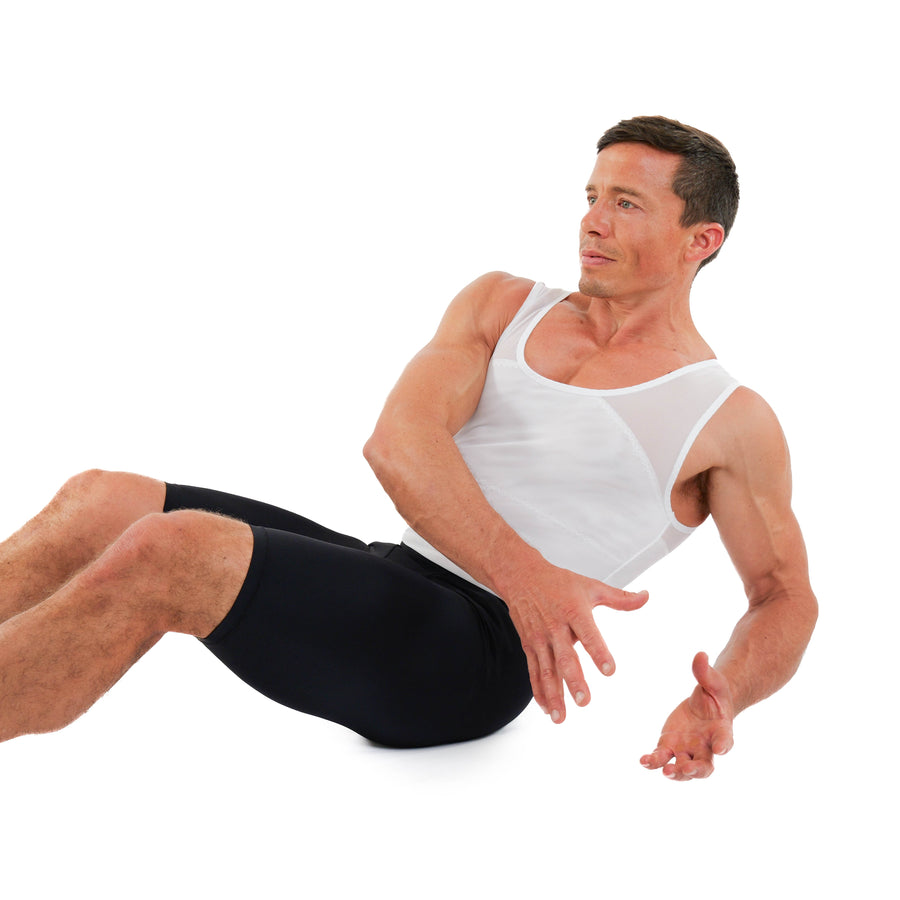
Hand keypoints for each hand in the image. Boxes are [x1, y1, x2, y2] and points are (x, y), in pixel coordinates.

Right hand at [506, 564, 647, 723]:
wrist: (520, 576)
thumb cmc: (558, 582)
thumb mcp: (590, 586)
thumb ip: (619, 598)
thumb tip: (646, 597)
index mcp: (574, 611)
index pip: (589, 634)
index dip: (598, 652)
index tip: (609, 671)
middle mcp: (555, 626)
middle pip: (565, 657)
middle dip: (574, 680)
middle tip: (584, 700)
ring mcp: (540, 638)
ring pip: (546, 670)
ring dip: (553, 694)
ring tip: (561, 717)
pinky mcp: (529, 645)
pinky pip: (533, 671)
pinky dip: (538, 692)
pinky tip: (546, 709)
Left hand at [640, 652, 734, 780]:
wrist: (705, 705)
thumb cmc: (714, 693)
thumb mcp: (712, 681)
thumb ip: (705, 672)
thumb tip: (700, 654)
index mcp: (721, 730)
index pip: (725, 739)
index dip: (724, 744)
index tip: (721, 749)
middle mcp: (706, 747)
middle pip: (705, 766)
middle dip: (696, 770)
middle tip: (685, 769)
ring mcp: (687, 750)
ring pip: (683, 768)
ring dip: (674, 772)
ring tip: (664, 771)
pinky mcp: (670, 746)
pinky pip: (662, 757)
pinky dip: (653, 761)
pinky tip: (643, 761)